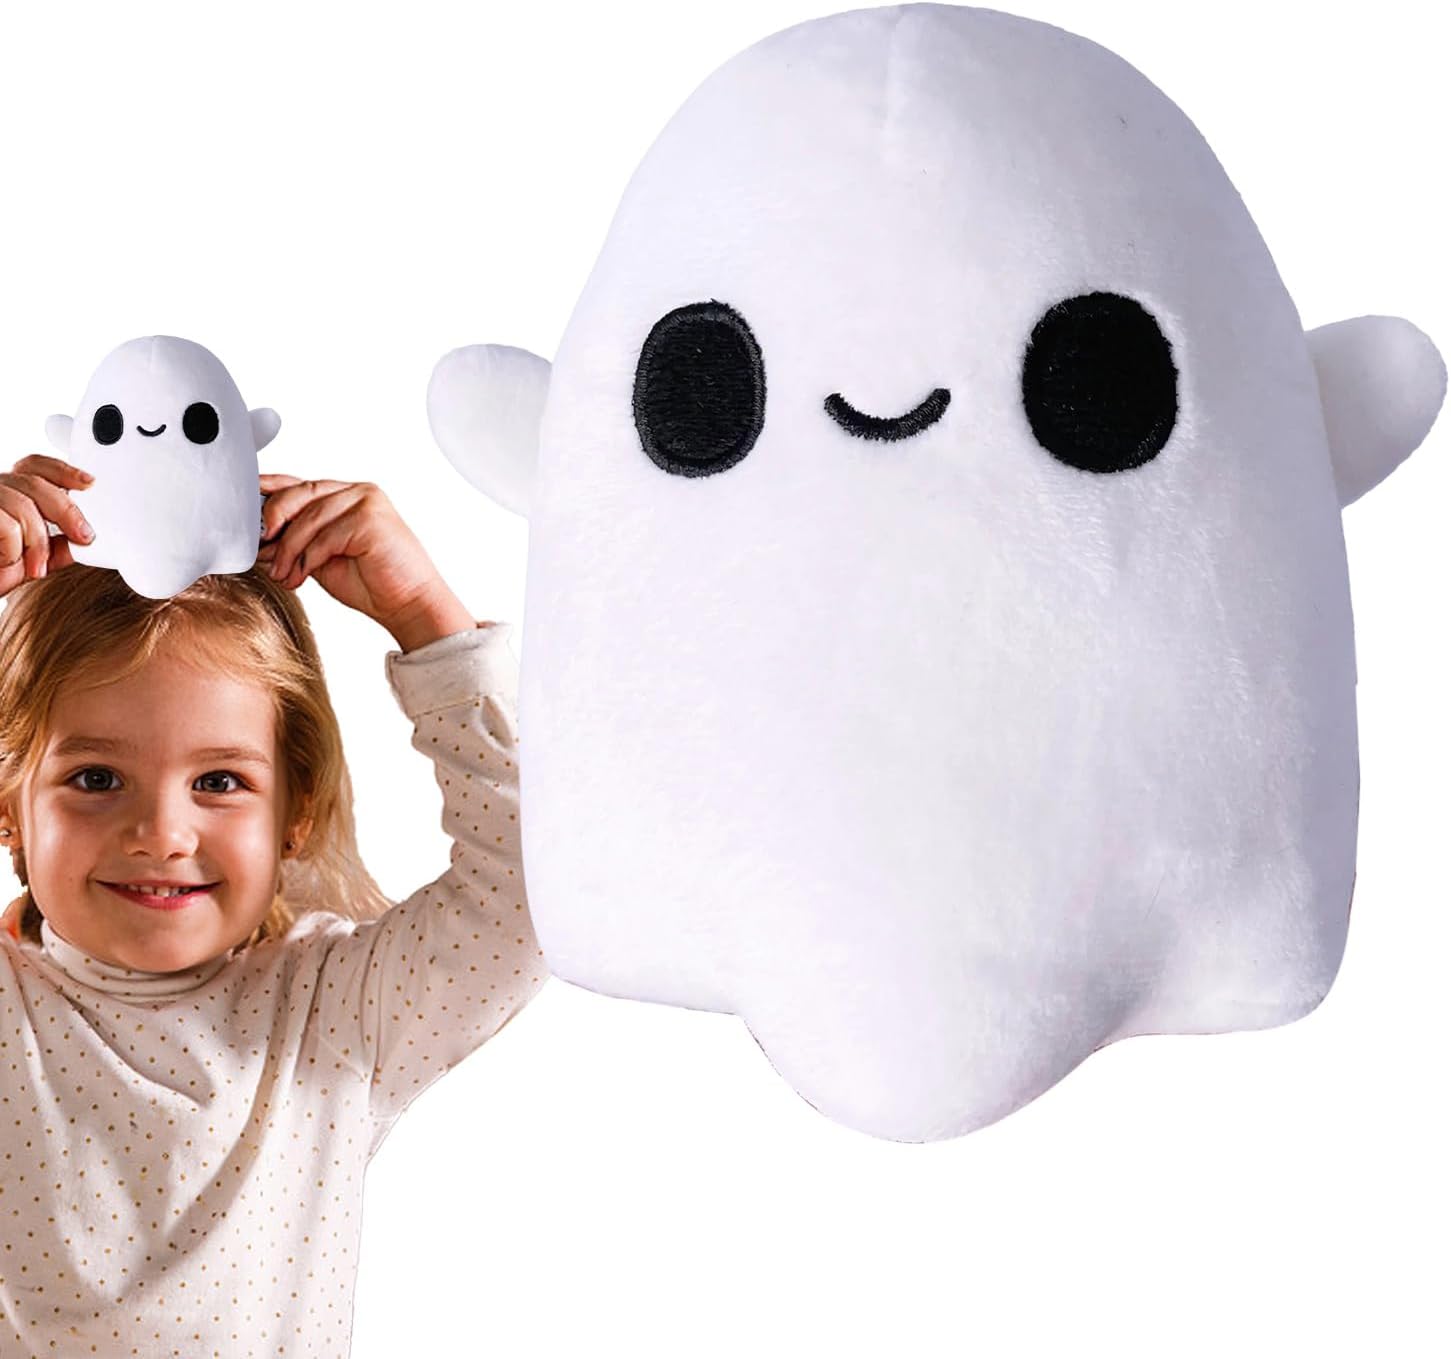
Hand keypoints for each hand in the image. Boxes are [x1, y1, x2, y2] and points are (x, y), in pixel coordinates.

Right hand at [0, 455, 94, 597]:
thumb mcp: (36, 559)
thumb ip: (60, 546)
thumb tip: (87, 538)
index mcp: (12, 492)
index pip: (36, 467)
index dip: (63, 471)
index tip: (89, 483)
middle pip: (35, 483)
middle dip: (66, 511)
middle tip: (83, 537)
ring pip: (22, 505)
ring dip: (38, 542)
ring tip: (37, 567)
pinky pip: (7, 526)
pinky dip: (14, 549)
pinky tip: (8, 561)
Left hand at [256, 475, 474, 650]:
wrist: (408, 605)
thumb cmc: (371, 584)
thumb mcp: (320, 558)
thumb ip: (295, 541)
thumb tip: (257, 539)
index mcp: (345, 496)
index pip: (299, 484)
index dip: (268, 489)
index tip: (241, 501)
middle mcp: (357, 492)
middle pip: (300, 492)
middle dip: (273, 521)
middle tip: (263, 549)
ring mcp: (366, 502)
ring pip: (309, 518)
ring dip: (289, 550)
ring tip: (285, 575)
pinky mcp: (372, 519)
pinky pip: (325, 535)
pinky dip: (309, 558)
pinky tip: (305, 576)